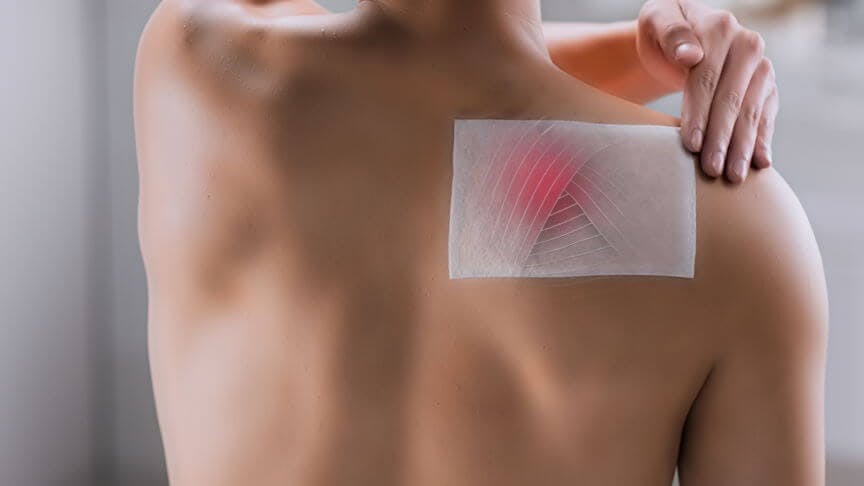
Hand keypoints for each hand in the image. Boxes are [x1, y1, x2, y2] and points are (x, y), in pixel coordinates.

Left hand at [636, 0, 777, 181]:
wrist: (680, 39)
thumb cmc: (661, 33)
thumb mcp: (656, 21)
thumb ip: (671, 34)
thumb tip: (692, 54)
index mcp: (719, 27)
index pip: (707, 77)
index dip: (698, 112)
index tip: (690, 144)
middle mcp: (747, 45)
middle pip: (732, 99)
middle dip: (721, 138)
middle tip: (711, 170)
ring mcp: (760, 67)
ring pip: (751, 111)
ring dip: (742, 146)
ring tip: (733, 177)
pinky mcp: (766, 86)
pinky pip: (766, 115)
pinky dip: (762, 140)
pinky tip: (760, 163)